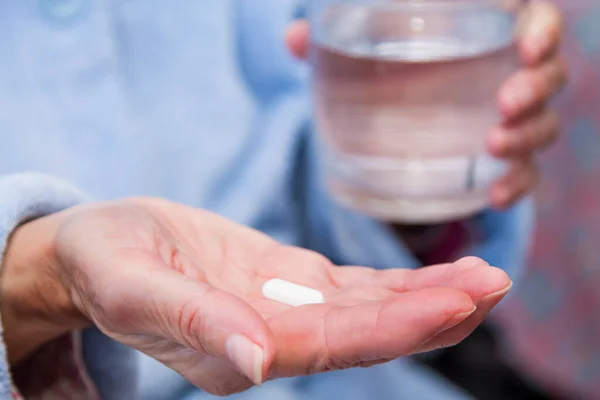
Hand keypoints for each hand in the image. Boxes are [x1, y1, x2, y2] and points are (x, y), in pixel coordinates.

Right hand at [2, 198, 510, 395]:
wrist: (97, 249)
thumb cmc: (104, 264)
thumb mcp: (134, 287)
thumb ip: (194, 322)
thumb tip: (254, 364)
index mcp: (234, 351)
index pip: (326, 346)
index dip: (392, 327)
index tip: (456, 304)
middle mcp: (267, 340)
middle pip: (360, 333)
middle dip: (430, 312)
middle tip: (495, 282)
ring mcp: (280, 311)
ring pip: (364, 311)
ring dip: (424, 297)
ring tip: (485, 277)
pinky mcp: (284, 282)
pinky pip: (349, 288)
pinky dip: (394, 283)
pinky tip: (436, 277)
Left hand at [286, 0, 566, 208]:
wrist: (395, 118)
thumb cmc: (388, 71)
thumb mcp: (361, 52)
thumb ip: (336, 40)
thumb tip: (296, 37)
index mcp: (484, 32)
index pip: (530, 19)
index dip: (540, 28)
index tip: (525, 43)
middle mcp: (505, 73)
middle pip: (547, 73)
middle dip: (536, 86)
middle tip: (505, 103)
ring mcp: (508, 119)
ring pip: (543, 123)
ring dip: (529, 135)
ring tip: (493, 146)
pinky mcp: (501, 158)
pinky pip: (525, 172)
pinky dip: (518, 183)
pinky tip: (496, 196)